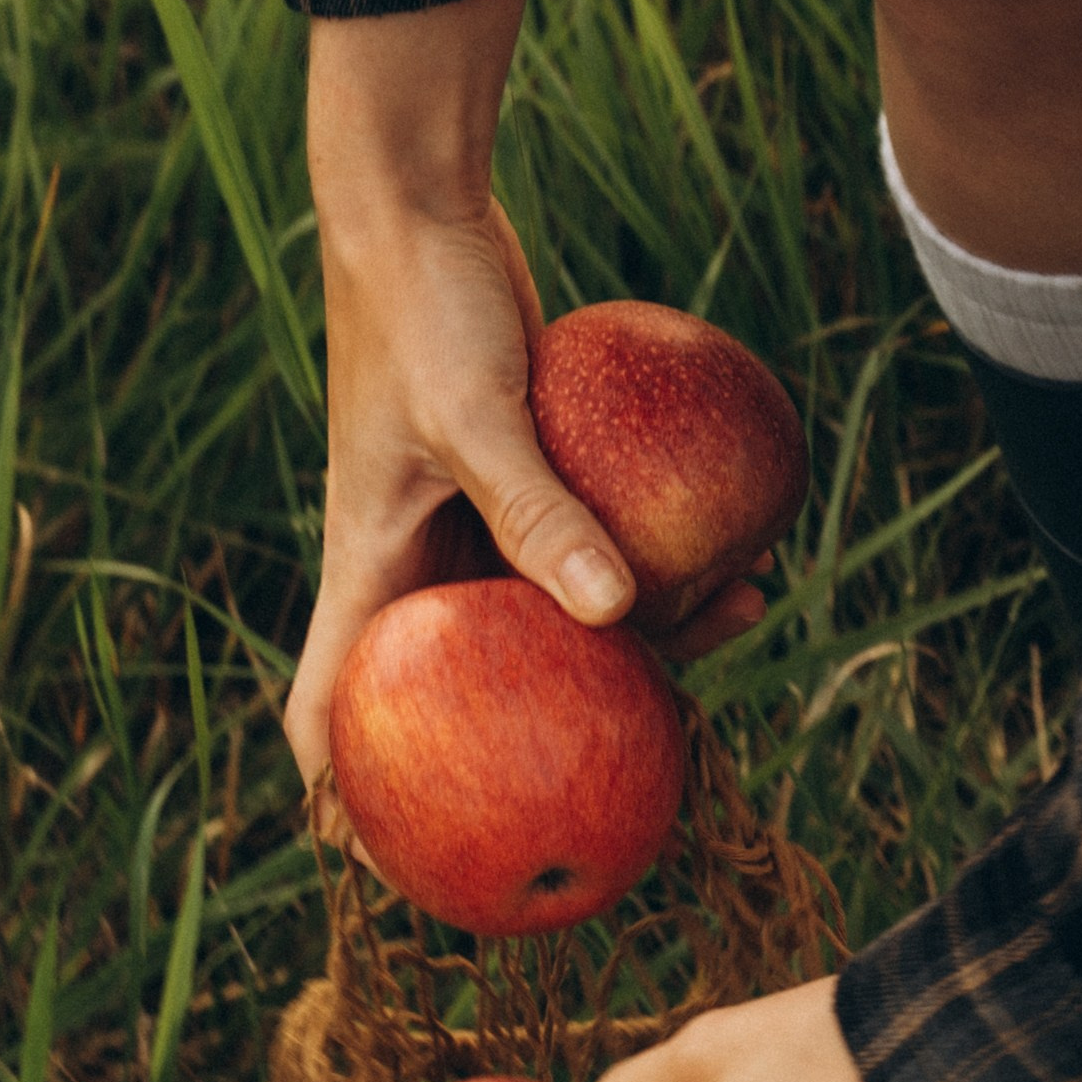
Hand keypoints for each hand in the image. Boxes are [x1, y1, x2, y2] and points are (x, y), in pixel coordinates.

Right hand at [289, 1, 766, 787]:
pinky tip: (749, 563)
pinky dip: (658, 571)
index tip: (401, 878)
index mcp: (370, 576)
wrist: (423, 203)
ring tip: (742, 625)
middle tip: (637, 795)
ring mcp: (474, 532)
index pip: (332, 720)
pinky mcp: (527, 486)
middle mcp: (420, 571)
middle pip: (467, 698)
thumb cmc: (423, 304)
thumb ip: (539, 509)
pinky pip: (596, 555)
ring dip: (639, 646)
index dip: (349, 813)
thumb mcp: (475, 410)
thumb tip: (618, 614)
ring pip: (552, 628)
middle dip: (538, 750)